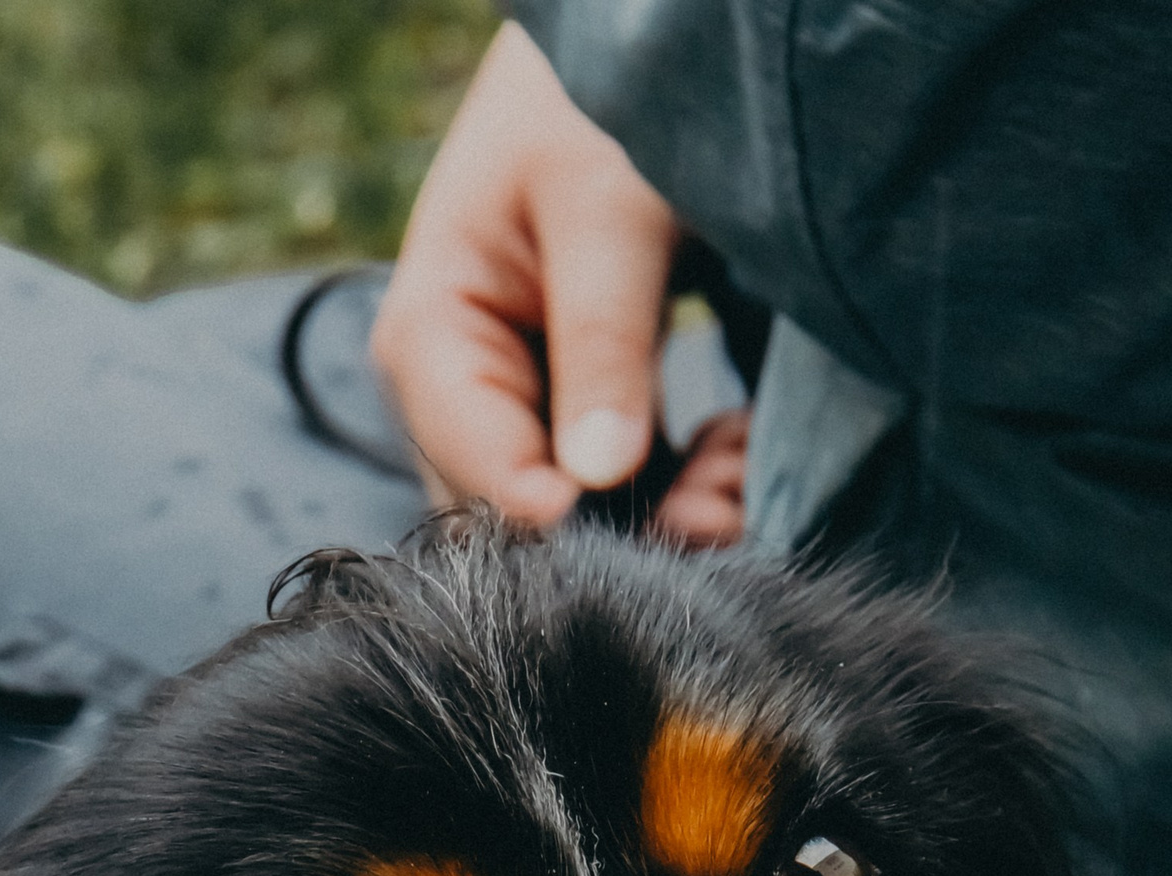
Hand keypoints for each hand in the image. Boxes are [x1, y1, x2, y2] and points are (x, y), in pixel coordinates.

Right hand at [373, 20, 690, 525]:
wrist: (632, 52)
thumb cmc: (594, 104)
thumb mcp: (608, 207)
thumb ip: (602, 339)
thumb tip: (597, 476)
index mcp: (430, 339)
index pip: (475, 472)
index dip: (558, 517)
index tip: (656, 520)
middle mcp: (461, 396)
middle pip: (523, 520)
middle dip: (626, 527)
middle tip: (726, 507)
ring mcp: (519, 414)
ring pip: (582, 521)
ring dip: (668, 517)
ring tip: (741, 476)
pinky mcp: (578, 421)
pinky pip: (625, 496)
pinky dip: (686, 491)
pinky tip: (735, 456)